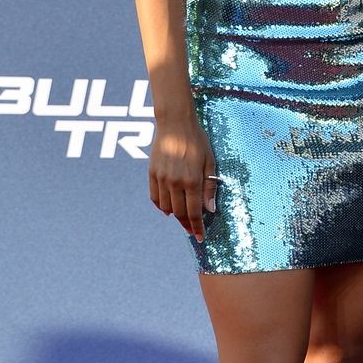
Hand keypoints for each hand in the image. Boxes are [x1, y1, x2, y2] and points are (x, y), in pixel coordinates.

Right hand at [149, 118, 216, 240]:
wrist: (175, 124)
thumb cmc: (197, 141)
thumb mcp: (210, 162)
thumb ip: (209, 187)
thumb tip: (210, 209)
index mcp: (192, 180)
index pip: (194, 212)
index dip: (197, 227)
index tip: (200, 238)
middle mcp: (175, 182)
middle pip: (179, 213)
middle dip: (187, 224)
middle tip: (192, 230)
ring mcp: (161, 179)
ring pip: (166, 207)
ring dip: (174, 216)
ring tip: (182, 218)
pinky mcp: (152, 174)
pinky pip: (155, 197)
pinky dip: (161, 206)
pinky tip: (168, 208)